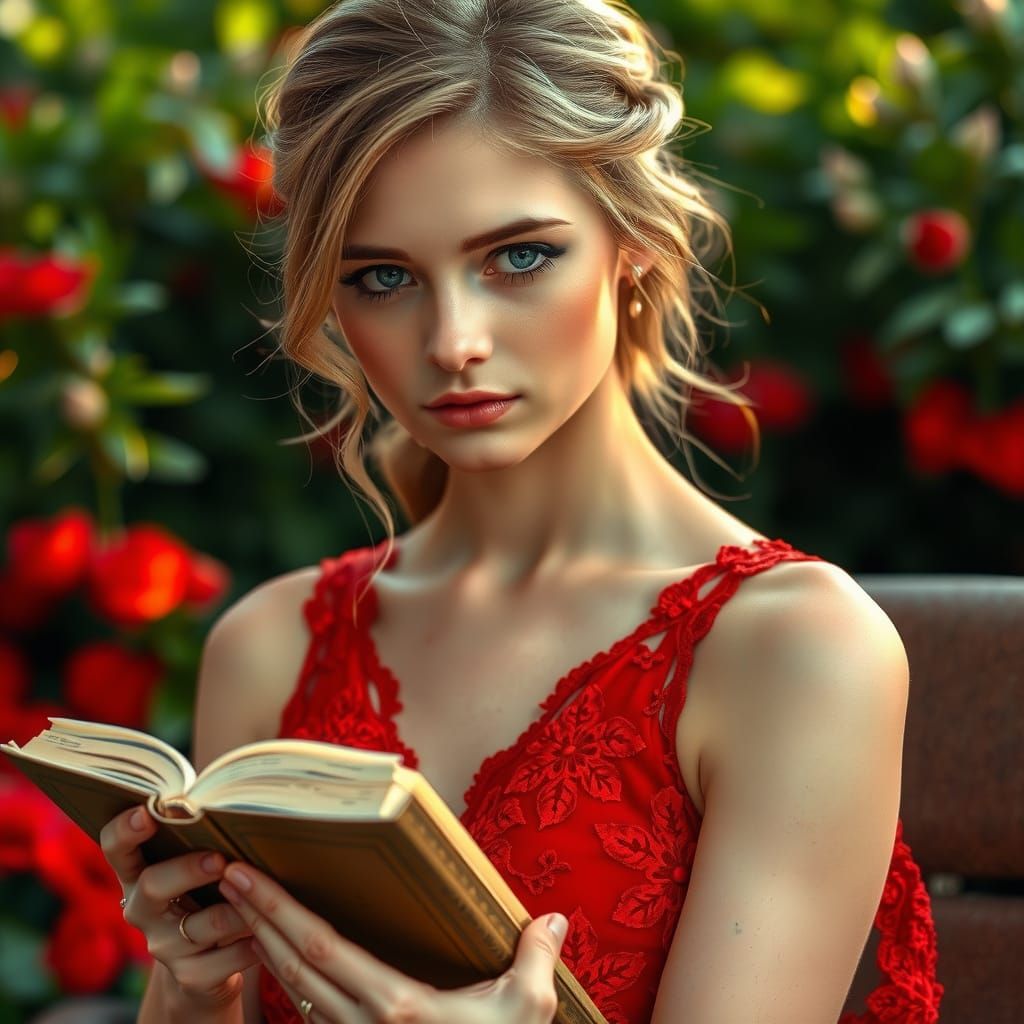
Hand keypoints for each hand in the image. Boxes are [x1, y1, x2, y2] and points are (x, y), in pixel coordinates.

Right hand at [99, 804, 261, 1008]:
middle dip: (187, 869)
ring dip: (237, 908)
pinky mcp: (190, 976)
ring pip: (202, 925)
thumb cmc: (207, 894)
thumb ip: (204, 841)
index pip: (117, 848)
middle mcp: (142, 910)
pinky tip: (266, 933)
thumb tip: (237, 804)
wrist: (207, 967)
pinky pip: (225, 959)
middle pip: (153, 885)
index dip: (126, 829)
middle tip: (219, 859)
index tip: (147, 812)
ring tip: (263, 894)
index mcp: (138, 874)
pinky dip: (249, 944)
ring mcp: (163, 946)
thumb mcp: (197, 868)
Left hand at [219, 861, 568, 1022]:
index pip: (321, 948)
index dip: (277, 911)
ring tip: (244, 909)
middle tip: (226, 877)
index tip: (245, 876)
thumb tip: (553, 918)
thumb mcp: (526, 1013)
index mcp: (397, 1005)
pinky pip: (312, 1018)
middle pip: (294, 965)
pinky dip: (291, 986)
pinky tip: (286, 964)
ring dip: (266, 949)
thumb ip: (536, 959)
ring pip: (296, 992)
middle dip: (256, 918)